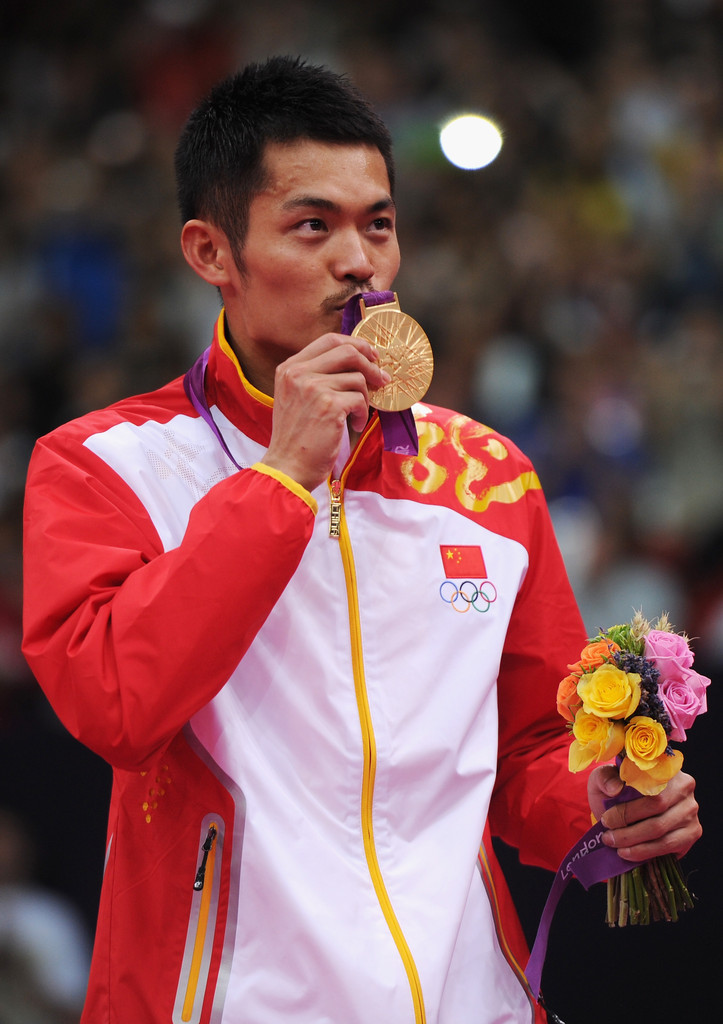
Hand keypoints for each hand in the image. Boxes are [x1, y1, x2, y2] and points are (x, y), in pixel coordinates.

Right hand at [261, 333, 389, 491]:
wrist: (288, 467)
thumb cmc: (296, 437)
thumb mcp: (296, 397)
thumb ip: (316, 377)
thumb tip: (356, 362)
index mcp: (289, 368)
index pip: (329, 340)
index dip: (355, 344)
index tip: (370, 356)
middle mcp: (299, 373)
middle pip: (347, 351)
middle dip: (370, 364)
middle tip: (381, 379)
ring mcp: (313, 387)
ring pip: (357, 378)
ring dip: (364, 398)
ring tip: (356, 416)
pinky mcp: (329, 405)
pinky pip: (360, 399)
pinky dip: (361, 414)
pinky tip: (353, 425)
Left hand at [588, 764, 700, 861]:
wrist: (622, 807)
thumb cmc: (615, 789)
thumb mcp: (603, 778)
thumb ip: (605, 778)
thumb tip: (615, 788)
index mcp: (664, 766)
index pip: (648, 788)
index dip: (627, 808)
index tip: (606, 820)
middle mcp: (684, 786)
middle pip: (657, 810)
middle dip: (628, 828)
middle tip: (608, 837)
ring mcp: (691, 810)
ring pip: (663, 831)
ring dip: (636, 844)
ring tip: (615, 846)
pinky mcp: (693, 831)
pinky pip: (670, 846)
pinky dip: (647, 852)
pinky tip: (630, 853)